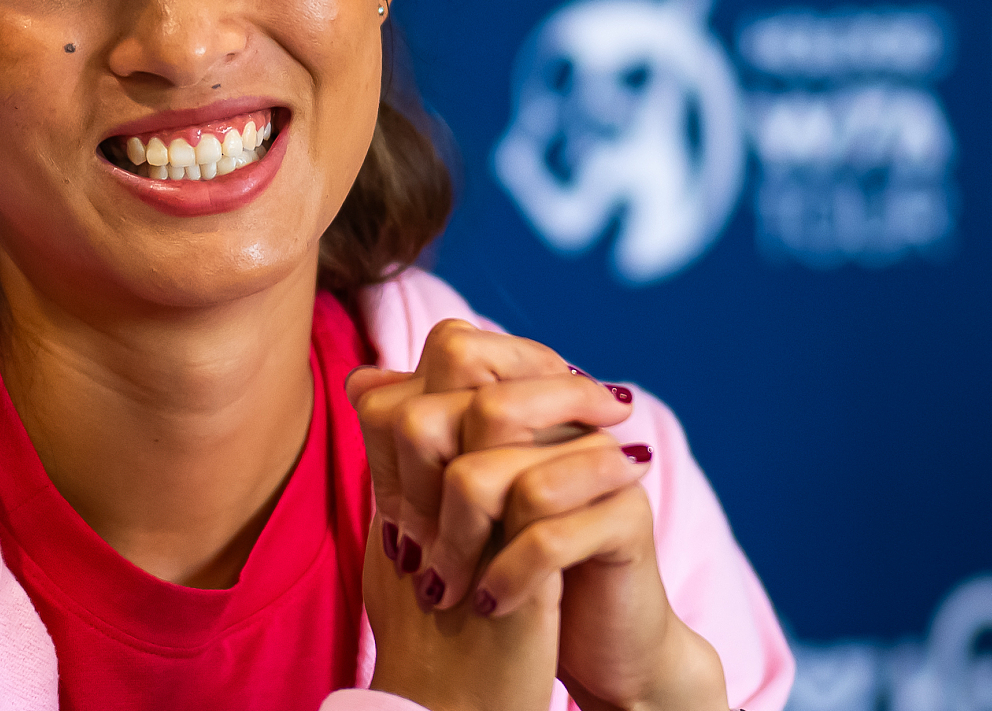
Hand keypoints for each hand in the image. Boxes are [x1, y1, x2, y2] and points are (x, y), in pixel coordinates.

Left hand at [351, 320, 729, 710]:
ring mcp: (604, 460)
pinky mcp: (629, 519)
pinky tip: (489, 603)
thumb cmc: (507, 567)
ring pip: (501, 472)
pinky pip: (548, 534)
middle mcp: (565, 414)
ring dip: (456, 542)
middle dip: (424, 485)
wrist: (591, 642)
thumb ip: (410, 442)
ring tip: (444, 588)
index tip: (396, 500)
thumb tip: (361, 377)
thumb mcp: (448, 506)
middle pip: (478, 402)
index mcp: (523, 398)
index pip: (453, 349)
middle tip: (413, 548)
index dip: (401, 424)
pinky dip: (504, 575)